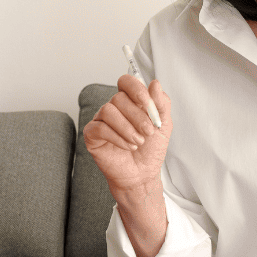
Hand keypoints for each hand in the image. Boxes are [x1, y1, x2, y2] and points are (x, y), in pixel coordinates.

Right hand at [83, 74, 170, 193]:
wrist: (142, 174)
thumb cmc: (151, 150)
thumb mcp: (163, 125)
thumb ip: (161, 103)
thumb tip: (154, 83)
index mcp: (130, 101)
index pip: (126, 82)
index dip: (136, 89)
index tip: (148, 104)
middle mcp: (114, 108)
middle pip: (119, 97)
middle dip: (137, 116)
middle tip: (148, 132)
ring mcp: (101, 121)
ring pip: (108, 110)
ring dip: (127, 128)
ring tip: (138, 142)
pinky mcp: (92, 135)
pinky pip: (100, 128)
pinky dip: (117, 138)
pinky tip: (128, 147)